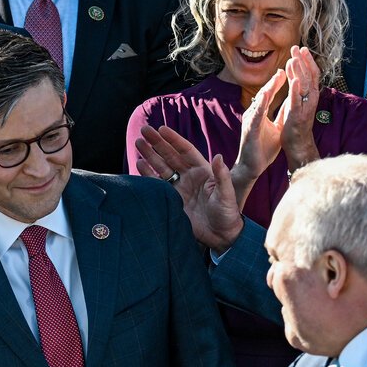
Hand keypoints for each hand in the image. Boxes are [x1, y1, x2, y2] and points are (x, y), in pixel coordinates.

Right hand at [135, 125, 242, 251]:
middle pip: (170, 155)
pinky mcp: (172, 200)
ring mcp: (179, 188)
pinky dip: (148, 174)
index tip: (161, 129)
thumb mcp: (227, 194)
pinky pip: (157, 184)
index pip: (185, 150)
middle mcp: (189, 177)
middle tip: (144, 130)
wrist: (220, 236)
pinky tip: (139, 164)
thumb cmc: (227, 214)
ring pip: (161, 167)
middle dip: (157, 143)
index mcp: (203, 171)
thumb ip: (221, 176)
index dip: (173, 139)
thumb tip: (218, 156)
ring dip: (150, 155)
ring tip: (138, 143)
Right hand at [236, 69, 287, 191]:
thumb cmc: (263, 149)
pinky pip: (256, 115)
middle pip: (264, 94)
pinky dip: (262, 105)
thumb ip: (282, 114)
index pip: (270, 95)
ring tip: (276, 78)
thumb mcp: (277, 127)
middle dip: (273, 81)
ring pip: (259, 102)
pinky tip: (266, 97)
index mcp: (260, 113)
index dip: (278, 83)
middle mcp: (253, 114)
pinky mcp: (250, 130)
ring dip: (268, 89)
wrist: (252, 167)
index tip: (286, 70)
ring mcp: (250, 121)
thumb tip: (290, 103)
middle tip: (283, 68)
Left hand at [278, 46, 320, 169]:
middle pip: (309, 76)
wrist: (297, 145)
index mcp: (310, 95)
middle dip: (303, 61)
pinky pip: (297, 101)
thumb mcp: (296, 102)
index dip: (307, 60)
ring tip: (294, 58)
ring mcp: (305, 107)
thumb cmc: (295, 123)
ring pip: (304, 86)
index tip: (301, 48)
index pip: (311, 74)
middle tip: (296, 47)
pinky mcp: (297, 116)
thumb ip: (297, 89)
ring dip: (299, 71)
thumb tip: (296, 75)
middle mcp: (311, 99)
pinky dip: (296, 90)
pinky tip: (295, 79)